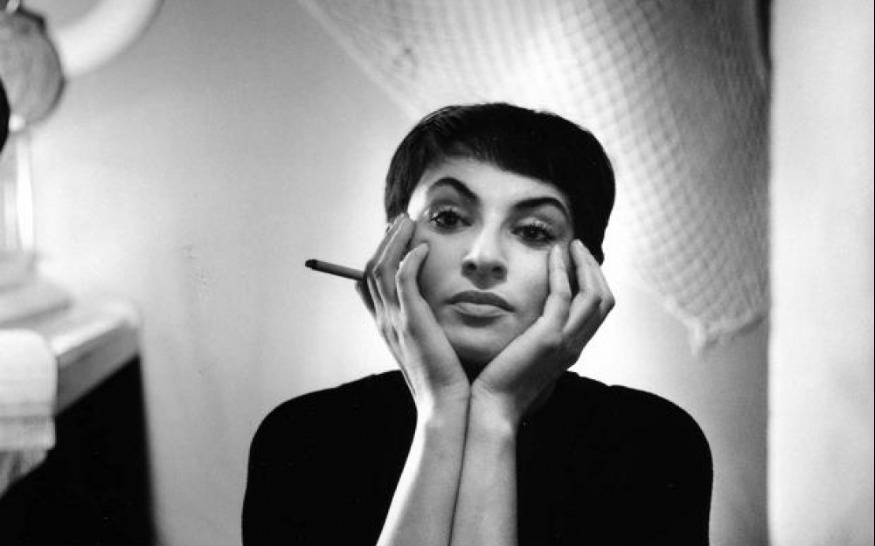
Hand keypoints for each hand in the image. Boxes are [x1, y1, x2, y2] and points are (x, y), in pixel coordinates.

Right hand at [356, 214, 470, 411]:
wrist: (445, 406)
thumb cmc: (445, 379)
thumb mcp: (430, 348)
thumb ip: (426, 325)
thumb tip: (434, 308)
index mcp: (387, 325)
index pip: (368, 282)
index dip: (378, 255)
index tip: (396, 237)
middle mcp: (385, 320)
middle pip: (370, 268)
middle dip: (385, 240)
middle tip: (403, 220)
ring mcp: (395, 321)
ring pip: (380, 268)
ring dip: (394, 241)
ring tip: (410, 223)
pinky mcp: (412, 322)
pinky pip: (402, 279)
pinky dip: (409, 258)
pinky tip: (424, 248)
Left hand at [471, 240, 613, 425]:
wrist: (492, 407)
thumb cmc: (500, 382)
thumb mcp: (526, 356)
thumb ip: (536, 337)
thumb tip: (530, 317)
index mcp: (572, 349)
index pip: (599, 310)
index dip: (594, 281)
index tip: (578, 261)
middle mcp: (576, 345)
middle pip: (604, 299)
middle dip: (594, 268)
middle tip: (578, 247)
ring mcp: (566, 342)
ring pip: (593, 295)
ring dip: (584, 265)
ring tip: (570, 245)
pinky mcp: (548, 338)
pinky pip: (562, 296)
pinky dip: (560, 271)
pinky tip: (551, 256)